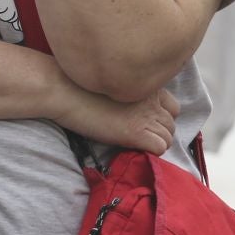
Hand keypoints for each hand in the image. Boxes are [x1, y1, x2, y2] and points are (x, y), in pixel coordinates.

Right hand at [55, 81, 180, 155]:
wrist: (62, 90)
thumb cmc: (77, 85)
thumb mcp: (111, 83)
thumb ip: (130, 92)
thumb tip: (132, 110)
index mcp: (146, 85)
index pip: (172, 107)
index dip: (159, 117)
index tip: (142, 121)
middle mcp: (152, 100)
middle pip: (171, 125)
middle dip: (157, 132)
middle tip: (135, 134)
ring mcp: (146, 116)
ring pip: (168, 138)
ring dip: (153, 142)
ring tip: (131, 141)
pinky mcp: (137, 133)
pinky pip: (160, 149)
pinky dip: (149, 151)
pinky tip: (130, 146)